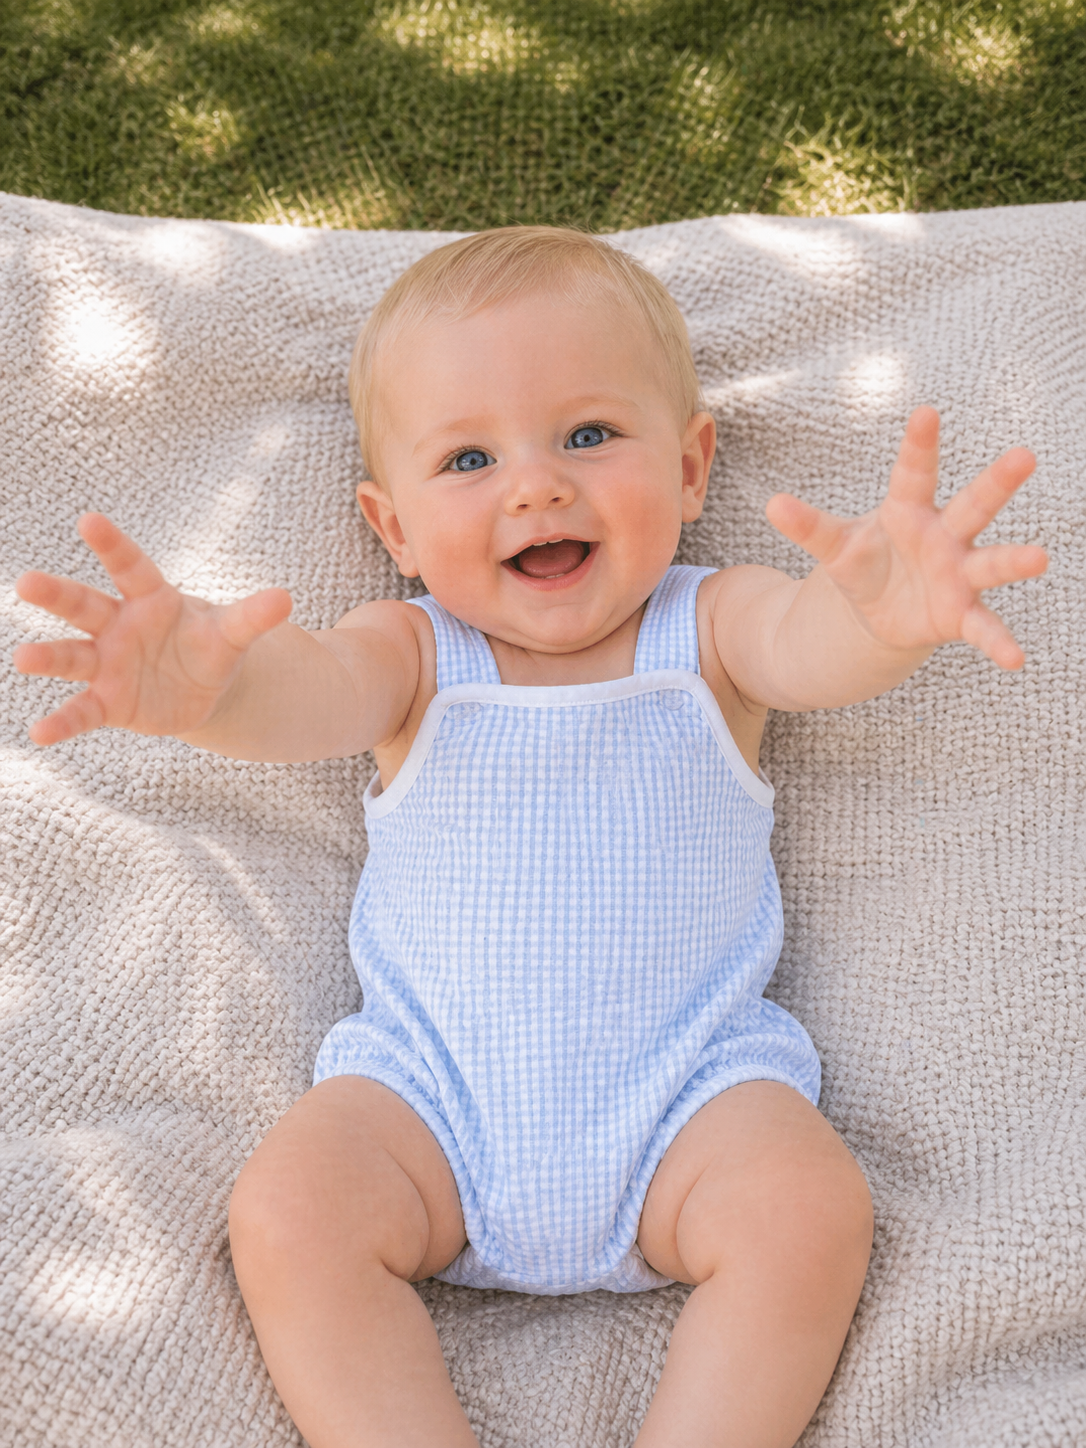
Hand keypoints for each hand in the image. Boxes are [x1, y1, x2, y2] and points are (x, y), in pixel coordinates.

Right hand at [14, 514, 292, 744]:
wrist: (200, 688)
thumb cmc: (210, 646)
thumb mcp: (233, 633)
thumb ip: (253, 616)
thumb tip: (286, 598)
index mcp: (150, 598)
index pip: (130, 567)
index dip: (112, 545)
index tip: (88, 520)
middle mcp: (118, 626)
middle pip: (84, 606)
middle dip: (56, 595)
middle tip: (27, 583)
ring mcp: (107, 664)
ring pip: (72, 656)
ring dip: (48, 657)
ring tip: (23, 658)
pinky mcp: (107, 703)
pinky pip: (81, 711)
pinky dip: (61, 722)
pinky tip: (40, 732)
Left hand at [765, 407, 1047, 669]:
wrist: (882, 609)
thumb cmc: (865, 562)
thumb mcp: (835, 546)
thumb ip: (810, 527)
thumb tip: (771, 503)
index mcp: (909, 510)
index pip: (914, 472)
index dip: (918, 445)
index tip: (925, 412)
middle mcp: (945, 535)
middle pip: (974, 505)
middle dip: (998, 482)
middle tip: (1024, 456)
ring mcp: (959, 574)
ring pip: (991, 562)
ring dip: (1015, 560)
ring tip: (1040, 558)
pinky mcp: (961, 614)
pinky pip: (984, 627)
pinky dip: (999, 643)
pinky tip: (1016, 659)